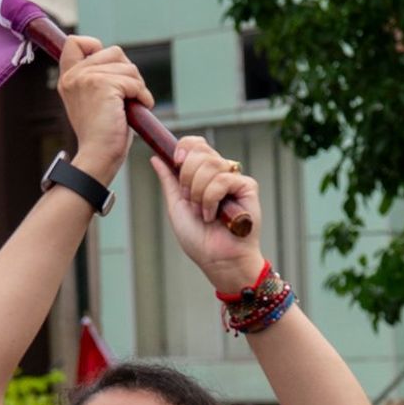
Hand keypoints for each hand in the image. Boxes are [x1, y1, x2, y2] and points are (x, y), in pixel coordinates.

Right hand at [57, 37, 151, 183]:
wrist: (98, 157)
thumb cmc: (102, 135)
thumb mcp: (94, 101)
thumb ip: (99, 78)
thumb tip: (121, 61)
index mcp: (68, 79)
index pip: (75, 42)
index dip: (95, 46)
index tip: (110, 69)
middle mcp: (73, 76)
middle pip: (113, 51)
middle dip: (128, 71)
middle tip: (129, 94)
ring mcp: (86, 78)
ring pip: (126, 65)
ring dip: (137, 84)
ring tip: (133, 104)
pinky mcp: (102, 85)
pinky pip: (132, 80)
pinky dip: (142, 94)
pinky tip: (141, 107)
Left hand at [149, 137, 261, 291]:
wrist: (217, 259)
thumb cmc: (199, 239)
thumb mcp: (176, 207)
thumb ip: (169, 181)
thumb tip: (156, 157)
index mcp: (203, 174)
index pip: (196, 144)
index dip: (184, 147)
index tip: (175, 161)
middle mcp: (220, 173)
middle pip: (200, 151)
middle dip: (187, 176)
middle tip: (189, 200)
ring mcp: (234, 179)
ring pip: (210, 165)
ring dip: (198, 192)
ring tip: (202, 212)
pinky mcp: (247, 187)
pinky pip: (222, 180)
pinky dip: (210, 199)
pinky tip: (212, 215)